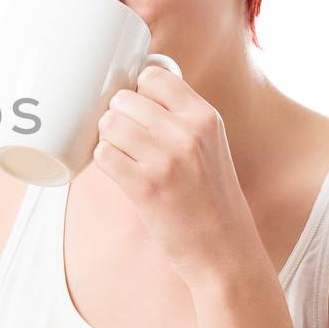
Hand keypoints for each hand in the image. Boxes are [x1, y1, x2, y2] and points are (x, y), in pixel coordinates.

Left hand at [91, 65, 262, 286]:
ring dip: (108, 140)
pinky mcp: (145, 186)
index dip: (137, 92)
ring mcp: (166, 158)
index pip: (153, 76)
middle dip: (118, 117)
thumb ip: (181, 120)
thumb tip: (132, 96)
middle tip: (128, 142)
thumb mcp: (211, 147)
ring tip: (124, 158)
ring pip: (109, 123)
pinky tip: (119, 174)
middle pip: (124, 98)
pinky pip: (103, 155)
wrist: (225, 251)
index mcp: (205, 117)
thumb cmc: (212, 201)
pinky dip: (104, 163)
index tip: (138, 111)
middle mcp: (187, 132)